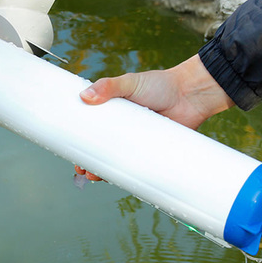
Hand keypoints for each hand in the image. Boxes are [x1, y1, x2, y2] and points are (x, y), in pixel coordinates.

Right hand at [74, 54, 233, 180]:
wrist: (192, 94)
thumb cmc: (161, 84)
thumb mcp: (130, 82)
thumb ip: (108, 86)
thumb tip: (85, 97)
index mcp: (112, 111)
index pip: (90, 127)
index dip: (79, 140)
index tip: (70, 150)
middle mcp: (122, 127)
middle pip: (101, 147)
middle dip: (89, 160)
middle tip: (81, 169)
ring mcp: (136, 140)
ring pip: (117, 160)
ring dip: (105, 170)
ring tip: (95, 176)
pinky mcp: (151, 150)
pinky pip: (137, 165)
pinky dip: (128, 174)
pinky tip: (119, 180)